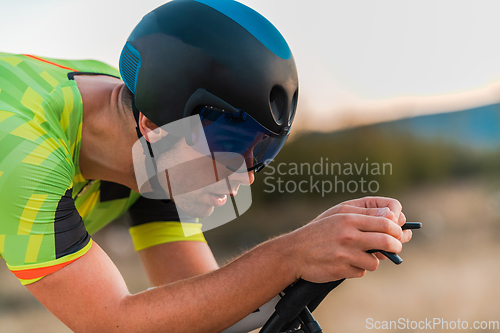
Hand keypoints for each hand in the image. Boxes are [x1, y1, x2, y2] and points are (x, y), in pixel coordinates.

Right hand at [283, 196, 411, 282]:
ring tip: (360, 255)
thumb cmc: (319, 231)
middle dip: (396, 246)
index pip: (386, 221)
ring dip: (373, 260)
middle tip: (395, 247)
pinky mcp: (342, 270)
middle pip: (388, 240)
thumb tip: (393, 218)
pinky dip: (358, 268)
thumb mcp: (339, 214)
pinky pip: (362, 271)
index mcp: (349, 218)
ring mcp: (345, 254)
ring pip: (376, 261)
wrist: (294, 253)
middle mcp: (349, 235)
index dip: (397, 228)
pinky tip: (346, 262)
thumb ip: (366, 213)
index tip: (397, 232)